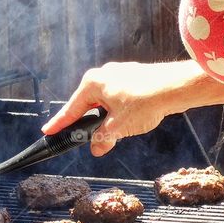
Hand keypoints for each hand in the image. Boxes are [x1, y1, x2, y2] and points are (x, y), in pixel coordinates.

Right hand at [42, 62, 178, 156]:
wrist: (175, 87)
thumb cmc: (145, 102)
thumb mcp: (119, 127)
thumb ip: (103, 138)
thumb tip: (96, 148)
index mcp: (92, 84)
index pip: (71, 109)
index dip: (60, 123)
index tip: (48, 131)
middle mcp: (102, 75)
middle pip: (88, 105)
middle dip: (89, 124)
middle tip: (86, 140)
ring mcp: (118, 74)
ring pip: (104, 101)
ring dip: (107, 118)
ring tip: (116, 132)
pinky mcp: (133, 77)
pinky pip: (118, 97)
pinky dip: (119, 110)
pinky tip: (130, 120)